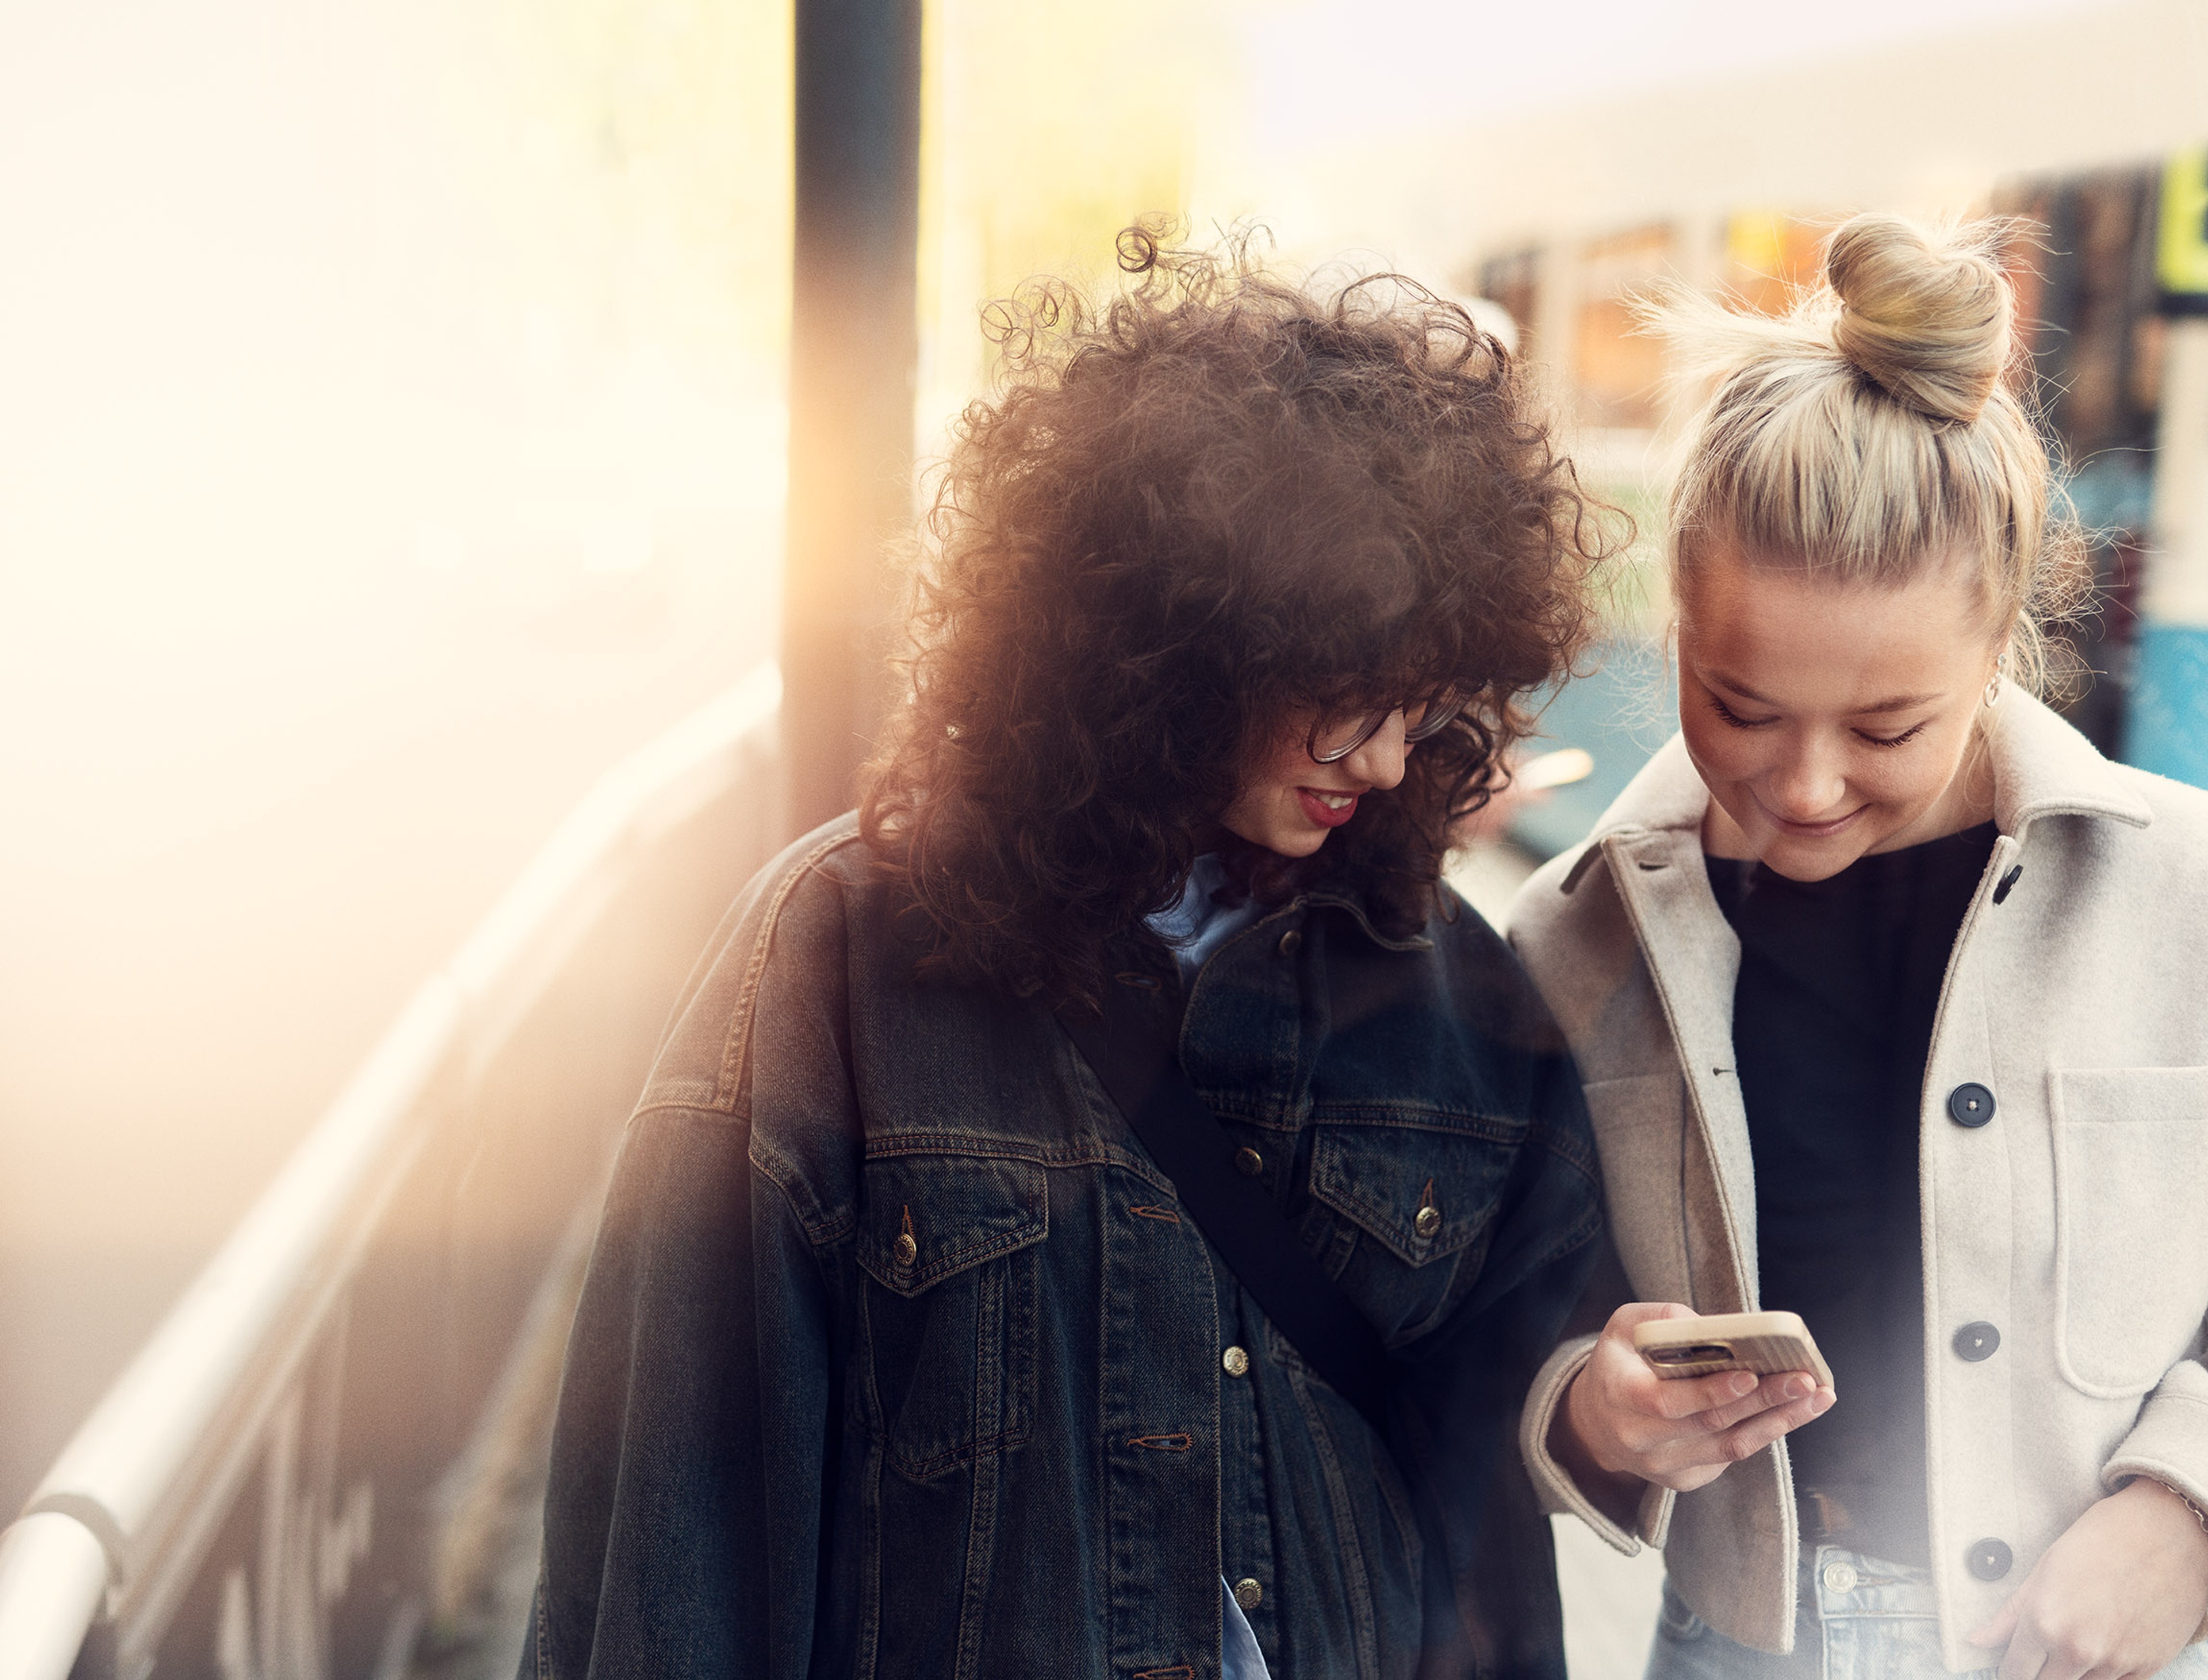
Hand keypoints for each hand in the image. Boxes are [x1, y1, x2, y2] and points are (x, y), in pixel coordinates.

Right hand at [1550, 1303, 1833, 1511]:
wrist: (1596, 1424)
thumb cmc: (1618, 1365)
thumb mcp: (1623, 1327)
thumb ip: (1662, 1319)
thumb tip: (1714, 1327)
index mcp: (1621, 1396)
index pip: (1668, 1401)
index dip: (1711, 1391)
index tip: (1750, 1374)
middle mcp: (1642, 1438)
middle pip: (1711, 1425)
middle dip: (1764, 1401)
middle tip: (1804, 1380)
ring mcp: (1665, 1465)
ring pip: (1731, 1446)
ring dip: (1779, 1421)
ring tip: (1817, 1397)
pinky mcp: (1686, 1479)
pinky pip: (1731, 1455)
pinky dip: (1765, 1431)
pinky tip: (1792, 1411)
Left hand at [1968, 1478, 2207, 1679]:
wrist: (2166, 1534)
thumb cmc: (2101, 1541)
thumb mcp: (2044, 1570)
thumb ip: (2010, 1614)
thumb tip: (1977, 1640)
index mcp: (2044, 1622)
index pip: (2015, 1673)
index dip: (2010, 1669)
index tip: (2013, 1664)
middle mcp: (2078, 1649)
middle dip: (2039, 1672)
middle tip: (2041, 1654)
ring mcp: (2115, 1662)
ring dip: (2073, 1672)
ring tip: (2079, 1636)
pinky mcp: (2147, 1667)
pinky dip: (2105, 1674)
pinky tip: (2105, 1645)